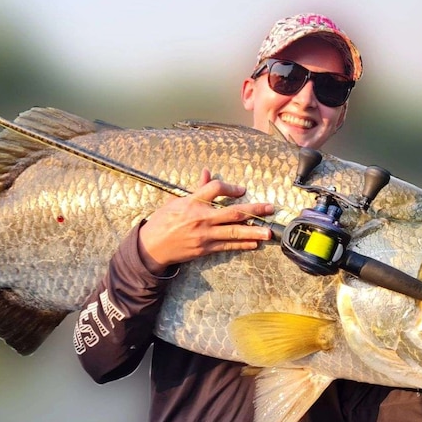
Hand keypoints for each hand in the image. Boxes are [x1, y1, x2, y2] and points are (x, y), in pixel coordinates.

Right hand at [137, 169, 274, 274]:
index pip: (216, 189)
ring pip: (234, 232)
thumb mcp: (177, 201)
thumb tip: (207, 172)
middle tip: (270, 209)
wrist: (152, 246)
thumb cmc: (163, 221)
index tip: (241, 190)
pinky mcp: (204, 249)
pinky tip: (253, 244)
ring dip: (253, 232)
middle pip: (233, 212)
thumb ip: (197, 189)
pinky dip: (241, 245)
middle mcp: (201, 218)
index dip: (231, 188)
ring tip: (269, 233)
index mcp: (193, 202)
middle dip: (254, 210)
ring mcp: (204, 235)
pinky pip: (227, 246)